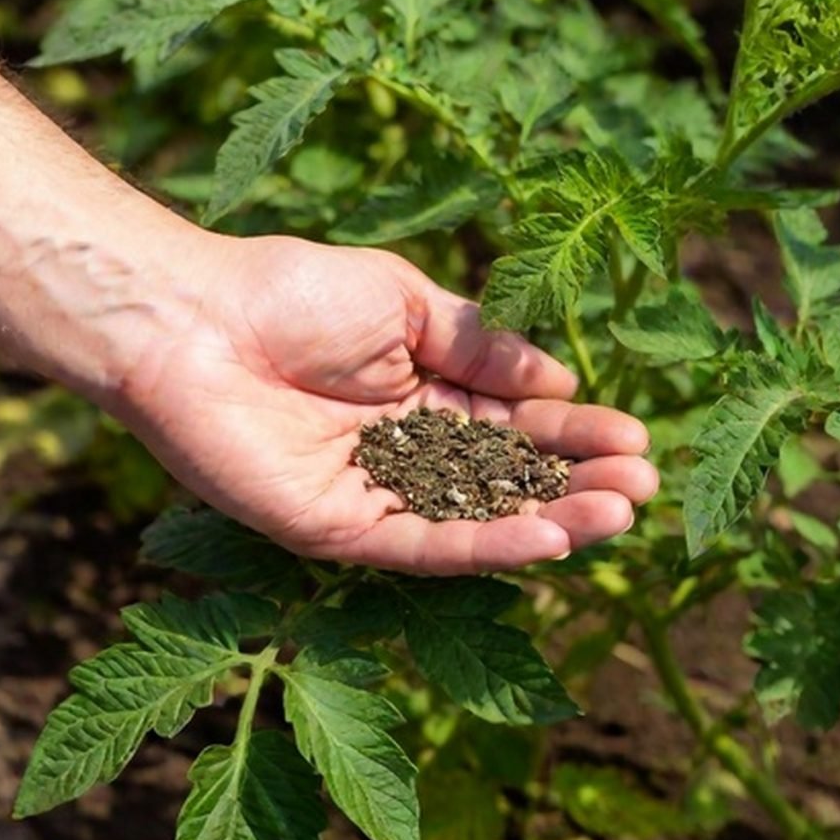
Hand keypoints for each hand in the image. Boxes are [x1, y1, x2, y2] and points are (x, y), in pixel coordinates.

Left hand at [117, 232, 657, 574]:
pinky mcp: (341, 532)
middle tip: (643, 484)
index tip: (635, 434)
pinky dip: (487, 545)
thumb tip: (560, 379)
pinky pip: (425, 546)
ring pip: (477, 520)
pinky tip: (550, 538)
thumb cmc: (294, 294)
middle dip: (576, 482)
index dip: (574, 431)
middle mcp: (407, 451)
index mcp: (425, 393)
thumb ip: (481, 343)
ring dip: (551, 521)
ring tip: (619, 513)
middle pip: (507, 479)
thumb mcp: (407, 302)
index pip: (516, 422)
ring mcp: (376, 496)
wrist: (196, 321)